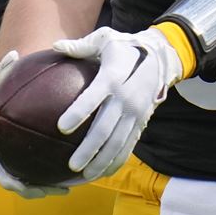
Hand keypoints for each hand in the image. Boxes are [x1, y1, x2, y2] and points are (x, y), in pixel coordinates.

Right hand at [0, 51, 74, 198]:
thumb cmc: (19, 81)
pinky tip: (72, 184)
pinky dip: (52, 182)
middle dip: (13, 182)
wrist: (28, 94)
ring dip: (36, 190)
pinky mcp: (30, 165)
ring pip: (22, 181)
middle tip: (28, 186)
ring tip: (59, 190)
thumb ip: (9, 66)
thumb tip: (13, 54)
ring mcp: (13, 158)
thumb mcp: (12, 71)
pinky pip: (39, 177)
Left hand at [54, 27, 182, 180]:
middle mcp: (126, 98)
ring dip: (102, 161)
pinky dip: (116, 161)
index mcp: (114, 77)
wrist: (160, 58)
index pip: (95, 96)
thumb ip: (81, 45)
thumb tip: (55, 44)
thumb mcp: (106, 39)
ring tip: (84, 175)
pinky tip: (102, 174)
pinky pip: (129, 146)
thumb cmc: (125, 47)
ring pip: (118, 142)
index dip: (79, 111)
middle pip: (106, 128)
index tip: (61, 126)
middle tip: (72, 164)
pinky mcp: (141, 122)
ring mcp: (136, 113)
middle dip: (89, 148)